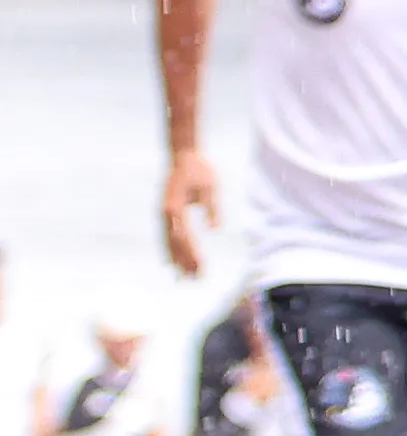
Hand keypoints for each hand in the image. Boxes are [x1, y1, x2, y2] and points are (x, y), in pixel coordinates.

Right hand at [161, 147, 221, 276]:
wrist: (183, 155)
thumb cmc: (200, 169)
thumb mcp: (211, 186)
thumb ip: (212, 208)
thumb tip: (215, 229)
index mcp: (175, 207)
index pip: (185, 237)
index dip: (192, 254)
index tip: (201, 267)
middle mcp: (165, 213)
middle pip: (174, 243)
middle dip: (184, 262)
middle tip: (195, 280)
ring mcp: (162, 214)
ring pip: (167, 242)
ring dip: (175, 260)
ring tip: (181, 279)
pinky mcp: (164, 213)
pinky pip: (166, 236)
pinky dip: (169, 250)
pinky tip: (172, 263)